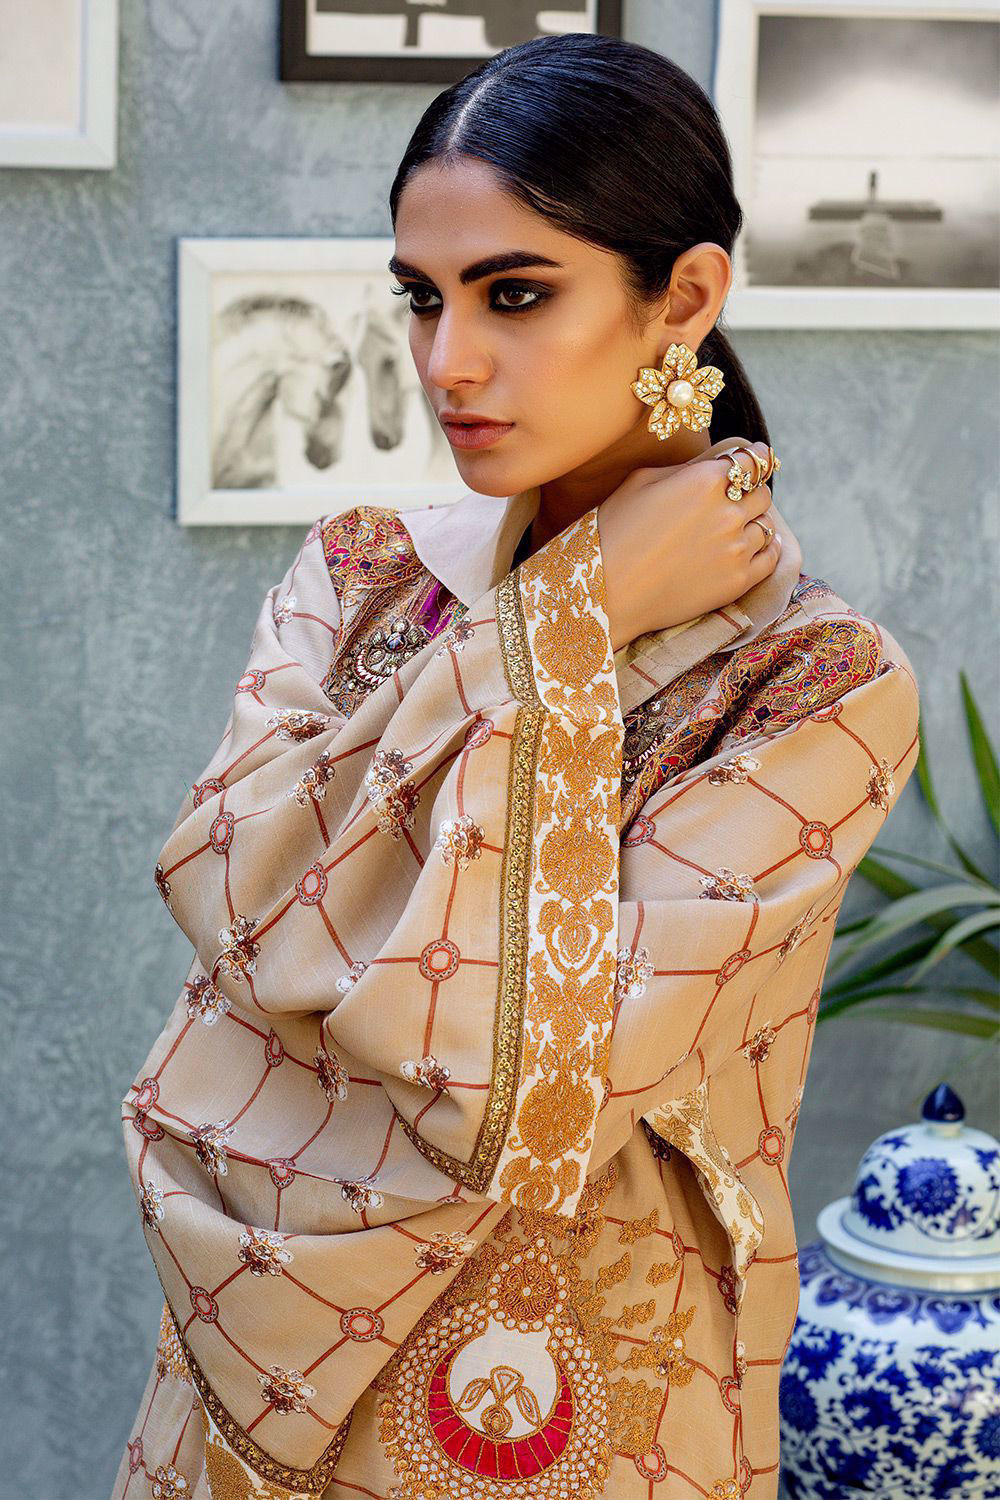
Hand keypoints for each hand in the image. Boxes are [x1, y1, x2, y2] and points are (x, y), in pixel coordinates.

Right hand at [596, 439, 780, 652]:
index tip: (755, 462)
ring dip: (755, 524)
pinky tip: (753, 549)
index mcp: (706, 480)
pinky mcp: (737, 581)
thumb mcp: (643, 481)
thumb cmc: (615, 530)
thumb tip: (717, 463)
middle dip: (750, 494)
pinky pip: (770, 558)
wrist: (607, 590)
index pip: (754, 460)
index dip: (755, 459)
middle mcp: (728, 511)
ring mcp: (736, 548)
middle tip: (735, 501)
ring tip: (735, 530)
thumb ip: (688, 468)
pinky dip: (766, 550)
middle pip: (762, 493)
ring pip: (767, 526)